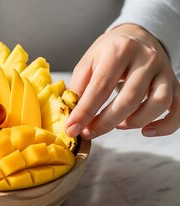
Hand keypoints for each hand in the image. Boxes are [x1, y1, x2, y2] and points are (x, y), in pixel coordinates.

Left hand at [67, 24, 179, 138]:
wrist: (137, 36)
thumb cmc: (109, 53)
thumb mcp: (88, 62)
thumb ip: (79, 86)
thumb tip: (72, 115)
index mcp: (119, 50)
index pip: (101, 86)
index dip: (85, 111)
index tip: (73, 128)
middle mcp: (145, 58)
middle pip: (129, 98)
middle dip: (106, 122)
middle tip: (90, 133)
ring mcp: (163, 71)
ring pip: (158, 103)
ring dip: (135, 122)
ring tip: (118, 126)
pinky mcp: (175, 83)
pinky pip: (178, 109)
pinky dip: (166, 125)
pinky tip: (147, 131)